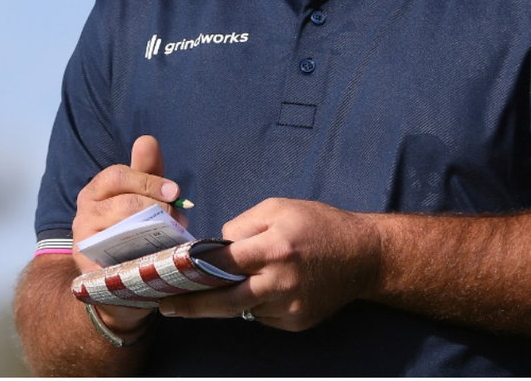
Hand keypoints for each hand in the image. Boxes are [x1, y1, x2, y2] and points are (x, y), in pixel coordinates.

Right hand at [71, 135, 184, 334]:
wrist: (112, 279)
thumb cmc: (129, 229)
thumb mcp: (139, 197)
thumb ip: (146, 171)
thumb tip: (147, 140)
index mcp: (94, 192)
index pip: (116, 176)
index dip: (148, 181)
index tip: (175, 191)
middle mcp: (83, 215)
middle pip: (122, 204)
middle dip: (156, 208)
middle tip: (179, 218)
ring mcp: (84, 244)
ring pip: (120, 232)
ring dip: (154, 233)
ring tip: (173, 237)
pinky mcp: (90, 271)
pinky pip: (117, 263)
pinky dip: (140, 260)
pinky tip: (156, 258)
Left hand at [158, 197, 382, 331]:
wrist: (364, 255)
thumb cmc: (317, 224)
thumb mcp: (277, 207)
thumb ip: (242, 225)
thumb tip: (216, 247)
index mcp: (274, 248)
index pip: (222, 262)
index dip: (192, 269)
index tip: (168, 274)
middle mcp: (281, 282)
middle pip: (226, 301)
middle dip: (193, 306)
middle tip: (167, 306)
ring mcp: (290, 307)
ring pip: (244, 309)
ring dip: (228, 300)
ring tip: (208, 292)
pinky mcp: (297, 322)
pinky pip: (263, 316)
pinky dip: (254, 303)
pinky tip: (260, 288)